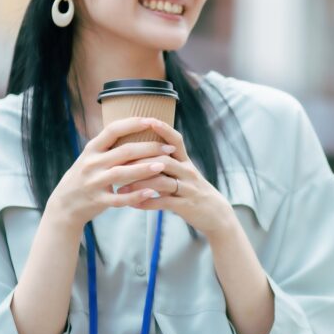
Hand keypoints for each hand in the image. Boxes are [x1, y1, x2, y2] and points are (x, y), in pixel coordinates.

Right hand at [45, 117, 180, 231]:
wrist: (65, 204)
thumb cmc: (86, 175)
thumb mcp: (92, 156)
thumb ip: (110, 145)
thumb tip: (136, 125)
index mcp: (92, 149)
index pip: (113, 130)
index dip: (133, 124)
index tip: (152, 120)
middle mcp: (91, 163)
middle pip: (124, 152)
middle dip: (149, 148)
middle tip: (169, 148)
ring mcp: (93, 182)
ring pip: (121, 173)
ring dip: (144, 169)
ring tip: (163, 166)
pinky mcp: (97, 200)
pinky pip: (119, 198)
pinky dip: (135, 195)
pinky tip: (151, 192)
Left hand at [115, 119, 237, 238]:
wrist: (216, 214)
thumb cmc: (193, 192)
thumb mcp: (184, 175)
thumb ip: (167, 165)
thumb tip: (142, 154)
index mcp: (186, 162)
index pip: (176, 141)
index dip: (164, 129)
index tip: (149, 120)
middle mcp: (188, 172)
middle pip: (164, 160)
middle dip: (140, 161)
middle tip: (118, 163)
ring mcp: (187, 189)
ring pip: (161, 182)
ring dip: (138, 184)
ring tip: (120, 188)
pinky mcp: (185, 205)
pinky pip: (163, 203)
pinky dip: (146, 203)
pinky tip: (131, 204)